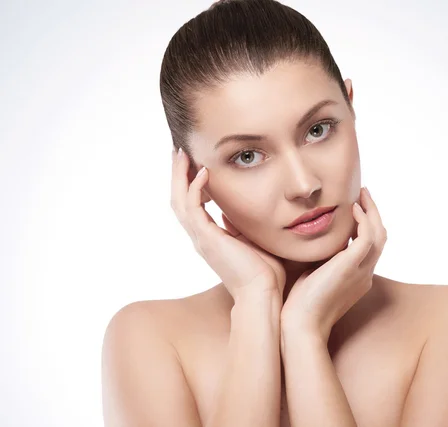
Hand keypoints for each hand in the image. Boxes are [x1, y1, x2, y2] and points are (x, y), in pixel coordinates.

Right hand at [170, 147, 285, 300]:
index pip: (192, 204)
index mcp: (210, 237)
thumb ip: (245, 225)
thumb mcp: (254, 240)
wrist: (263, 294)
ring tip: (181, 153)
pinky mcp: (207, 239)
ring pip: (179, 200)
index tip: (194, 162)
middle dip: (178, 174)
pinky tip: (203, 172)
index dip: (190, 183)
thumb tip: (245, 210)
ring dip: (179, 176)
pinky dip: (195, 188)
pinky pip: (193, 208)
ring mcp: (201, 238)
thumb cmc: (265, 272)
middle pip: (179, 199)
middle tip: (179, 151)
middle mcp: (201, 237)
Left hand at [280, 187, 386, 341]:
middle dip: (374, 213)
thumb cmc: (301, 304)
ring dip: (372, 212)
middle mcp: (364, 274)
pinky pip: (368, 237)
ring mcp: (361, 271)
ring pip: (379, 234)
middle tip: (364, 194)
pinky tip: (353, 208)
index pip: (370, 246)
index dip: (366, 224)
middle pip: (380, 237)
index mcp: (357, 277)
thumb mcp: (314, 275)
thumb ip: (320, 260)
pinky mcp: (352, 266)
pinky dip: (364, 220)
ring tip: (361, 194)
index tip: (356, 206)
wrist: (301, 324)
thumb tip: (311, 242)